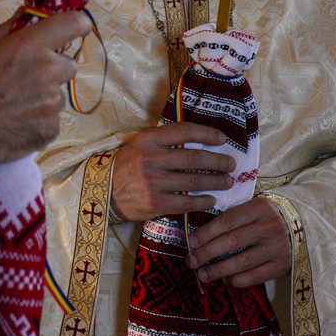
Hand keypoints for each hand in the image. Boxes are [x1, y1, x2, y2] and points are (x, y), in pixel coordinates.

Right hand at [0, 12, 88, 163]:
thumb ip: (9, 29)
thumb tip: (27, 14)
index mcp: (30, 46)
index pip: (74, 23)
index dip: (75, 25)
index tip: (72, 29)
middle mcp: (48, 72)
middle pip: (68, 65)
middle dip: (52, 69)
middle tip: (25, 80)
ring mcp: (52, 104)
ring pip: (58, 95)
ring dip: (43, 98)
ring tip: (14, 107)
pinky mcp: (51, 130)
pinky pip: (52, 120)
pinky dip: (38, 121)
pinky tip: (15, 124)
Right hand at [110, 123, 231, 222]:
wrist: (104, 191)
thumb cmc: (128, 165)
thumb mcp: (141, 144)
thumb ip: (165, 141)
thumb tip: (199, 140)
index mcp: (148, 140)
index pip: (184, 131)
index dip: (206, 133)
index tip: (222, 139)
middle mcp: (150, 160)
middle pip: (193, 159)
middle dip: (217, 161)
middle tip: (231, 164)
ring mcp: (153, 183)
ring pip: (193, 182)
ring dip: (215, 182)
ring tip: (227, 181)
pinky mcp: (154, 204)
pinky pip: (185, 203)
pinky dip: (202, 201)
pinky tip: (212, 199)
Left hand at [187, 197, 290, 286]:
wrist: (304, 225)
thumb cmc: (268, 216)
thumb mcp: (254, 207)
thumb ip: (233, 217)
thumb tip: (200, 237)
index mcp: (259, 207)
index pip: (227, 221)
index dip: (206, 232)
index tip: (190, 242)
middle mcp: (269, 227)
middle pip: (232, 242)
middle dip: (207, 253)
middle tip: (190, 261)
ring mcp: (277, 247)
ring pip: (242, 262)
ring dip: (218, 270)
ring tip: (202, 274)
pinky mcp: (281, 265)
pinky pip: (254, 276)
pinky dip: (237, 280)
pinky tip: (225, 279)